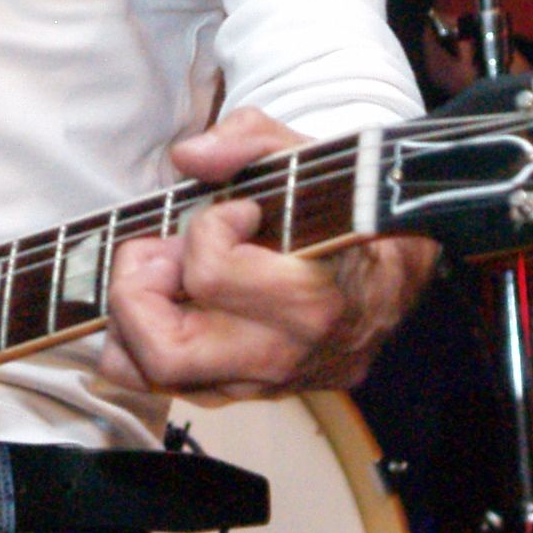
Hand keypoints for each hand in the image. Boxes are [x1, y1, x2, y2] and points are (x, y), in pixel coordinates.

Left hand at [99, 108, 440, 399]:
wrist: (398, 267)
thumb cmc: (348, 208)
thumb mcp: (306, 153)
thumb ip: (247, 139)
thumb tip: (190, 156)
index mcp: (315, 297)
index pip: (212, 277)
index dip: (204, 230)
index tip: (230, 210)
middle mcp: (288, 355)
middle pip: (169, 353)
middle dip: (135, 294)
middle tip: (154, 253)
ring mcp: (269, 382)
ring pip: (159, 378)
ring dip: (134, 320)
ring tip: (158, 274)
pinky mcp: (254, 393)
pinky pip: (175, 385)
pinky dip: (149, 343)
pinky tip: (167, 298)